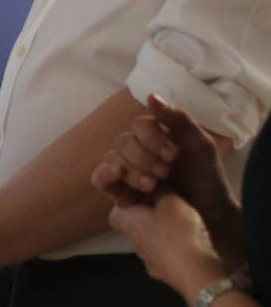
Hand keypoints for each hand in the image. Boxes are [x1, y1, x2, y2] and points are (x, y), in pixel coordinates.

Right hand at [95, 97, 242, 263]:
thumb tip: (150, 95)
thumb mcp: (199, 144)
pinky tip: (120, 175)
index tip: (173, 156)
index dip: (152, 138)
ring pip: (112, 159)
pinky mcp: (118, 190)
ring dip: (134, 170)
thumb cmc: (206, 177)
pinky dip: (105, 174)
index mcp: (154, 136)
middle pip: (122, 141)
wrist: (207, 212)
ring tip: (155, 184)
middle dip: (145, 157)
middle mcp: (135, 150)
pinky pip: (99, 178)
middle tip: (166, 172)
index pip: (138, 124)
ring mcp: (125, 170)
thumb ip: (178, 118)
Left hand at [109, 193, 230, 305]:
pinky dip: (177, 251)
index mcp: (130, 223)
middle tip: (172, 210)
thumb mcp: (173, 201)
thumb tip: (155, 187)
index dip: (128, 204)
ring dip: (165, 235)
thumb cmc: (180, 232)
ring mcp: (149, 261)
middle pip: (137, 227)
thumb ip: (161, 191)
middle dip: (151, 218)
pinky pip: (168, 258)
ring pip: (153, 243)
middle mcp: (135, 243)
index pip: (117, 212)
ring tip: (188, 228)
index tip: (145, 199)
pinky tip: (194, 246)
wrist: (196, 273)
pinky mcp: (165, 274)